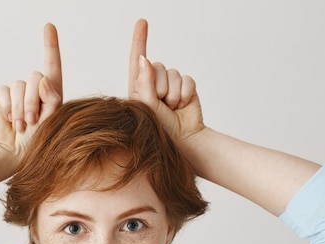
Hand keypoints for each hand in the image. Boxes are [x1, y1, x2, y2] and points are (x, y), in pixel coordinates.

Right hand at [0, 23, 62, 170]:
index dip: (51, 45)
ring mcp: (17, 92)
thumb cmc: (37, 142)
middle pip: (36, 77)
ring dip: (21, 108)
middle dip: (34, 100)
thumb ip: (53, 98)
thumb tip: (43, 79)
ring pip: (20, 86)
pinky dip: (8, 107)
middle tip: (33, 121)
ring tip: (22, 126)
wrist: (13, 153)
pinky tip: (10, 120)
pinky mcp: (2, 96)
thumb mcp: (53, 121)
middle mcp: (34, 90)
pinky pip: (5, 91)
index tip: (49, 26)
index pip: (52, 66)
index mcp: (51, 94)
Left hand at [128, 19, 205, 146]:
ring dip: (173, 93)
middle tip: (162, 105)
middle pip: (157, 67)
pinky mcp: (186, 86)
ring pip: (173, 73)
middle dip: (160, 86)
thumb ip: (143, 83)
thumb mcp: (146, 108)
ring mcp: (171, 84)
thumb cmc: (160, 130)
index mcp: (139, 87)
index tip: (142, 22)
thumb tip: (144, 59)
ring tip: (172, 108)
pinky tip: (183, 105)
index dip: (139, 40)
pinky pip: (187, 79)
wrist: (184, 141)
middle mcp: (154, 83)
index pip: (137, 60)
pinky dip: (185, 93)